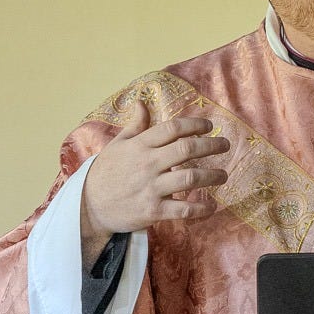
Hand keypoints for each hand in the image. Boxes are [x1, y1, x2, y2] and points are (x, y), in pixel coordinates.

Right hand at [80, 99, 229, 256]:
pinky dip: (201, 208)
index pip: (173, 129)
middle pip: (187, 150)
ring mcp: (151, 188)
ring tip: (223, 175)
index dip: (195, 124)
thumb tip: (142, 102)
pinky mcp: (153, 211)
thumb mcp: (117, 144)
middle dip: (211, 146)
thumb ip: (135, 125)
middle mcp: (147, 164)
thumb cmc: (105, 172)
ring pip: (190, 178)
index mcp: (140, 145)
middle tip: (225, 145)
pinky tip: (212, 205)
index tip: (209, 126)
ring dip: (212, 176)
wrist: (88, 206)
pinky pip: (183, 210)